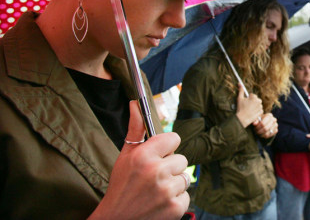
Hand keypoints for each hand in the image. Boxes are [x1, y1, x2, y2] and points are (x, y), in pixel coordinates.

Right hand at [89, 101, 188, 219]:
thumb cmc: (121, 186)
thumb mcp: (125, 156)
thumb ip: (135, 129)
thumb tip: (135, 103)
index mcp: (144, 155)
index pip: (174, 138)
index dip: (167, 148)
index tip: (159, 155)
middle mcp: (156, 171)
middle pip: (181, 159)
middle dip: (170, 167)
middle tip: (154, 177)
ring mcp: (167, 190)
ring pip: (185, 177)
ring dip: (174, 184)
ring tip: (156, 190)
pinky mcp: (175, 207)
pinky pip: (186, 195)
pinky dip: (176, 200)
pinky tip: (160, 203)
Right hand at [235, 83, 263, 127]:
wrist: (242, 118)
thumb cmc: (240, 108)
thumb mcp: (239, 98)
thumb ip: (241, 90)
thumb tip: (240, 83)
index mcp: (253, 98)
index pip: (253, 95)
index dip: (249, 98)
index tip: (246, 102)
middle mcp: (258, 102)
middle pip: (256, 99)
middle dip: (253, 101)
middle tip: (248, 106)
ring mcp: (260, 107)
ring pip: (258, 104)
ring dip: (255, 106)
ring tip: (250, 109)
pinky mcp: (261, 112)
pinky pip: (260, 109)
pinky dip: (257, 111)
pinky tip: (252, 112)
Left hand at [253, 112, 277, 138]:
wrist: (266, 122)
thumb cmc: (260, 119)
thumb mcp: (257, 118)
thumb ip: (255, 120)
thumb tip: (254, 124)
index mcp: (269, 115)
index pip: (262, 123)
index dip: (258, 127)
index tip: (254, 128)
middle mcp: (274, 119)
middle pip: (265, 128)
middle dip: (259, 131)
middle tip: (255, 131)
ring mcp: (275, 125)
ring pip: (267, 133)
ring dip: (261, 134)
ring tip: (258, 133)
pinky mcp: (276, 130)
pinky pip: (269, 135)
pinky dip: (264, 136)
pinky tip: (261, 134)